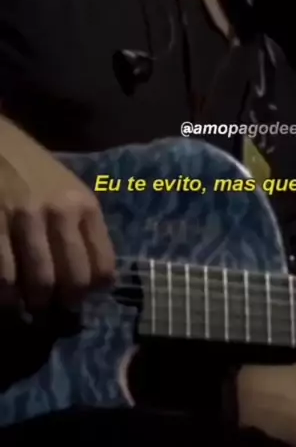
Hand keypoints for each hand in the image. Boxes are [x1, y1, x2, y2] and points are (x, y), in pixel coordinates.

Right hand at [0, 128, 114, 309]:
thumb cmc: (35, 172)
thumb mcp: (70, 192)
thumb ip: (82, 230)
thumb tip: (94, 283)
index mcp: (85, 205)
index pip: (102, 267)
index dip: (93, 292)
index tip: (81, 298)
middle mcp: (60, 211)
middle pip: (74, 280)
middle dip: (64, 305)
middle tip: (53, 307)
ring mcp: (25, 218)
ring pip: (39, 284)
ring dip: (34, 304)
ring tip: (28, 304)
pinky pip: (4, 277)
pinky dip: (7, 296)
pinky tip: (7, 295)